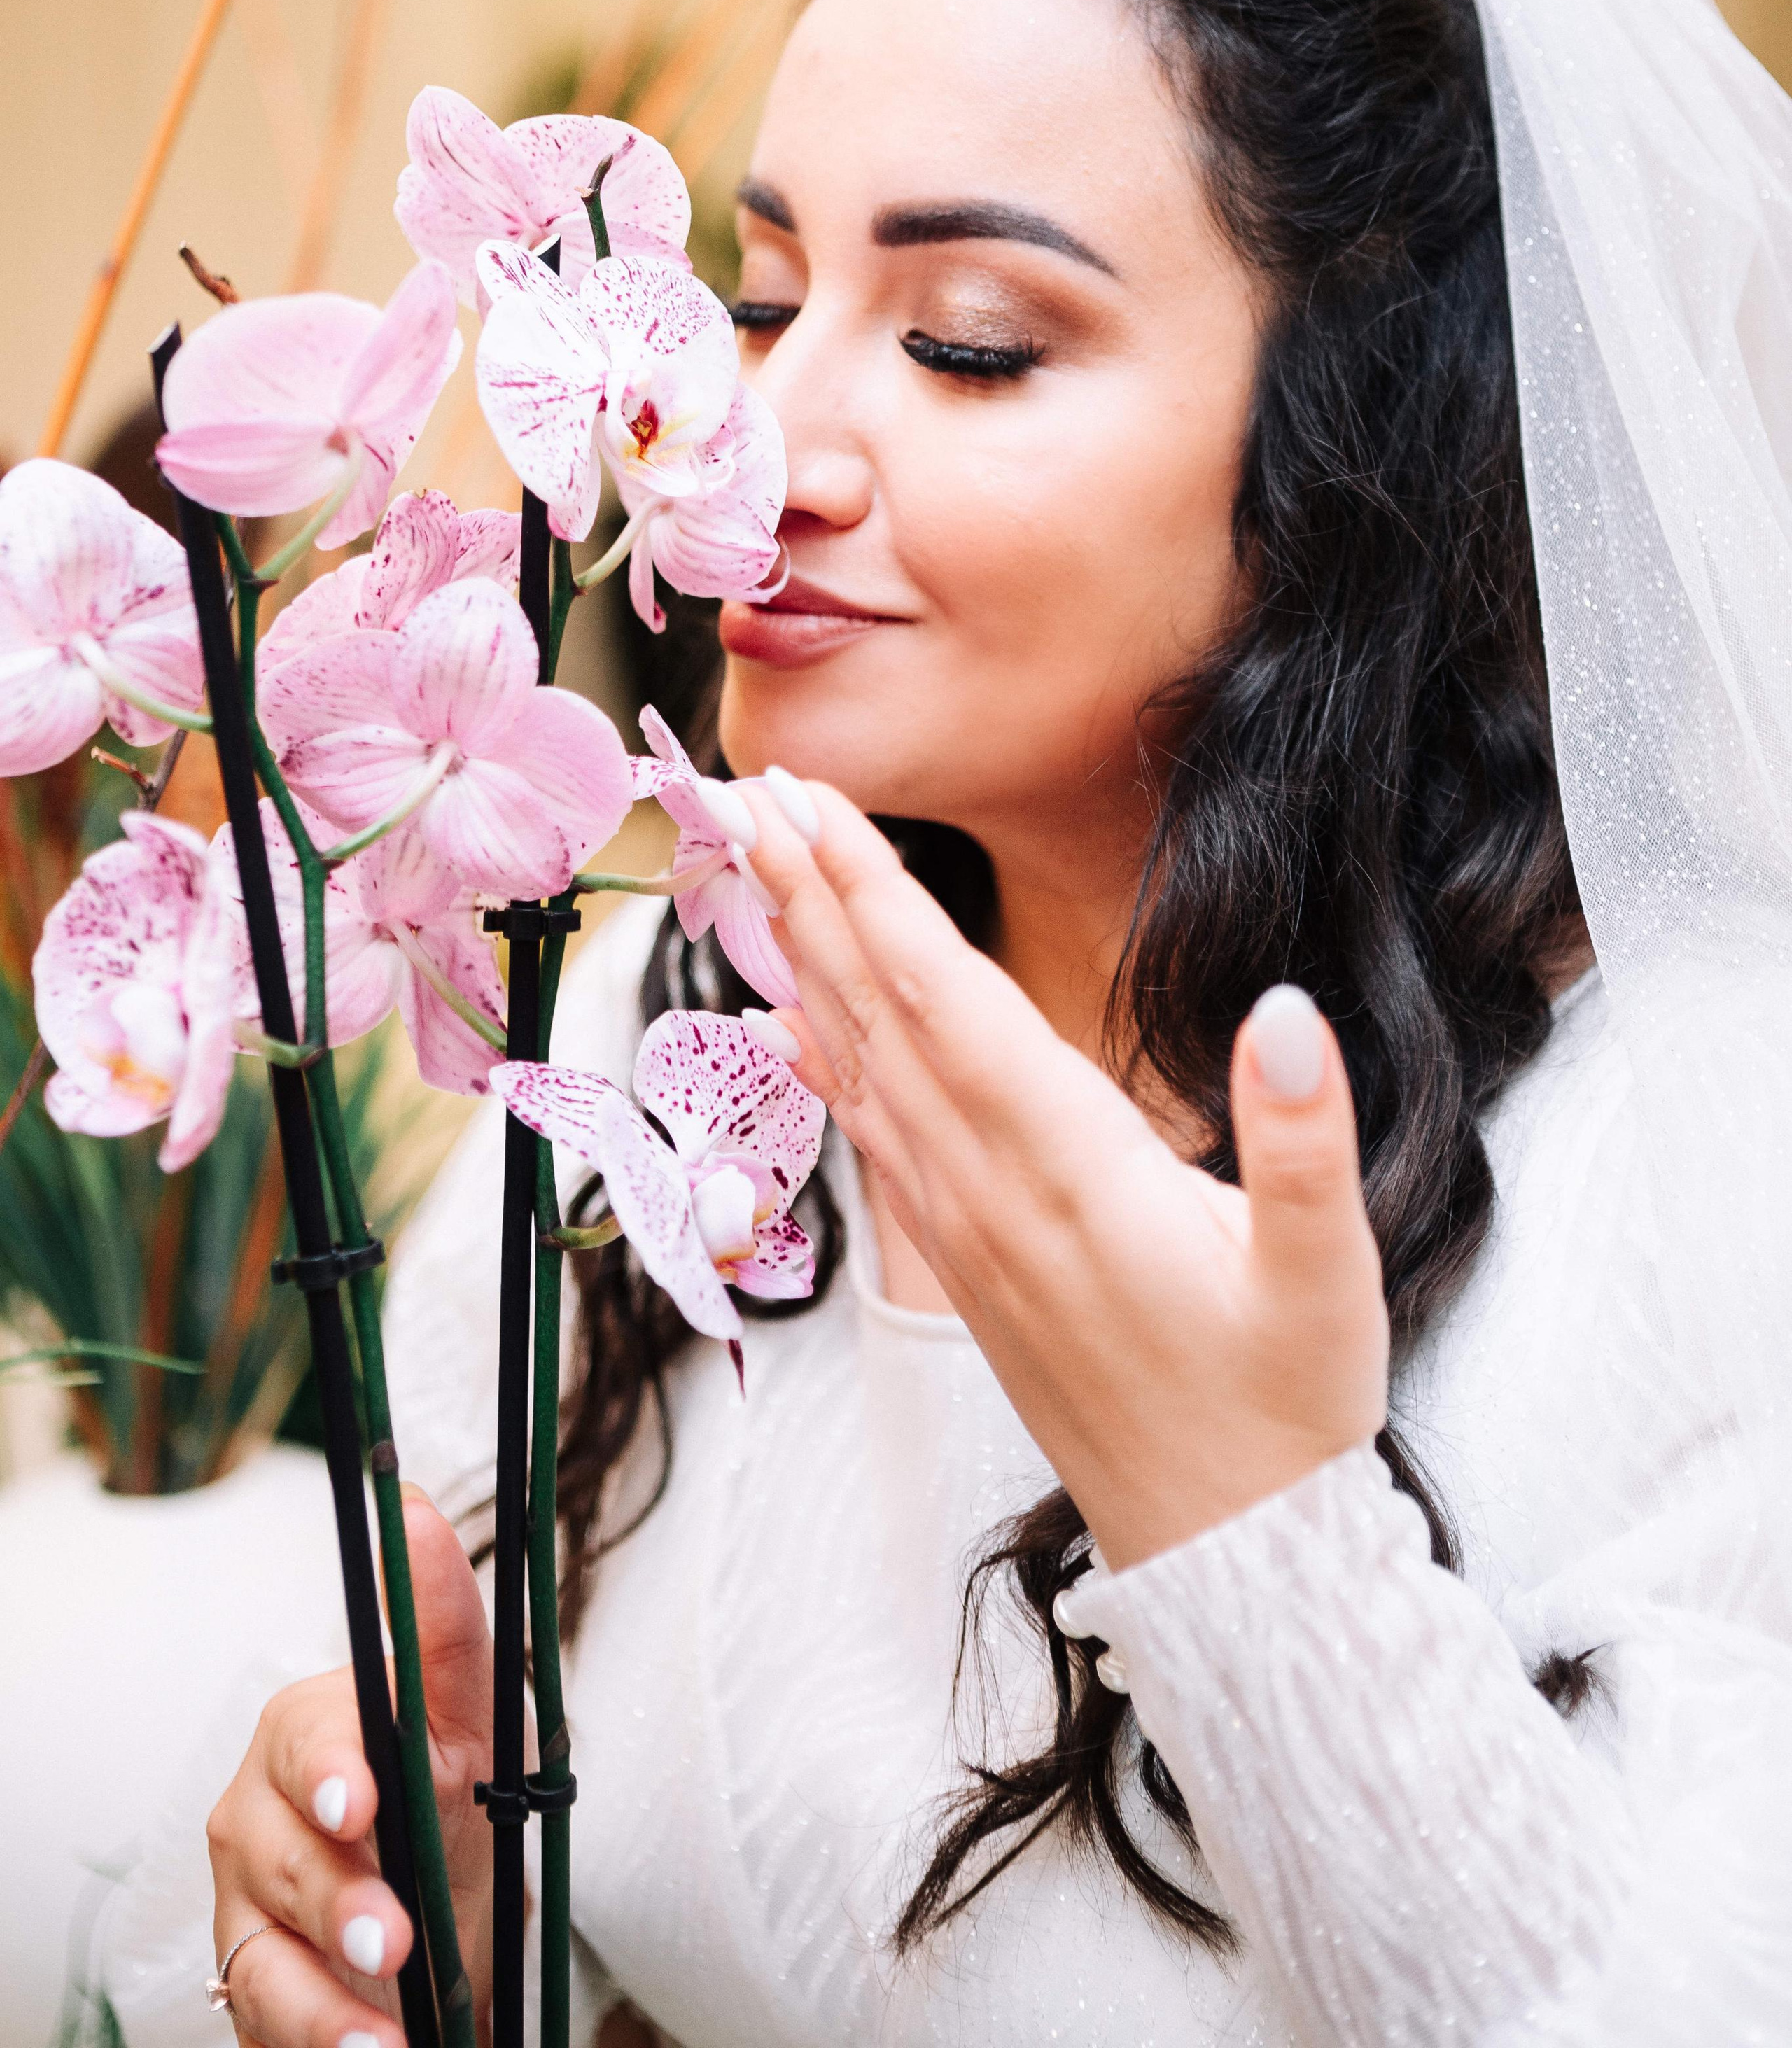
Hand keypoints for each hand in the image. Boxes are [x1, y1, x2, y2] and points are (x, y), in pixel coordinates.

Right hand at [206, 1488, 492, 2046]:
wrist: (443, 1907)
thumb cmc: (450, 1793)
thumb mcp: (472, 1712)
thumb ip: (444, 1622)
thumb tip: (417, 1506)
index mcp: (311, 1725)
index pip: (311, 1735)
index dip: (331, 1766)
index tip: (358, 1799)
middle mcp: (259, 1806)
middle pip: (286, 1849)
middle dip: (340, 1896)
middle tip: (391, 1937)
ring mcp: (245, 1897)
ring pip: (267, 1943)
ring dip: (326, 1992)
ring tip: (383, 2027)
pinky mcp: (246, 1975)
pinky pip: (264, 2013)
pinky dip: (319, 2040)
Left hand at [740, 780, 1389, 1569]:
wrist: (1226, 1558)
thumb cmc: (1283, 1410)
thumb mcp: (1328, 1277)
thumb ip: (1303, 1143)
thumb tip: (1290, 1012)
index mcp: (1070, 1168)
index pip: (951, 998)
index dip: (878, 892)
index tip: (816, 803)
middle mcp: (992, 1191)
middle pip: (884, 1012)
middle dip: (817, 893)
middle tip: (753, 787)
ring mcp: (968, 1233)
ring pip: (866, 1067)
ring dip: (811, 960)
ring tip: (761, 870)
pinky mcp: (968, 1267)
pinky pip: (876, 1143)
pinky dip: (827, 1069)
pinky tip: (790, 1025)